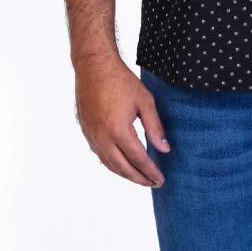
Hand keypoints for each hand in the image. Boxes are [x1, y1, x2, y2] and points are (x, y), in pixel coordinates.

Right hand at [72, 53, 170, 187]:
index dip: (151, 171)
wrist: (93, 67)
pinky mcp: (86, 132)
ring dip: (126, 174)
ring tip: (140, 177)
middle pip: (123, 168)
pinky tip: (122, 164)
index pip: (138, 159)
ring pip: (110, 165)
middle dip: (140, 178)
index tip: (160, 179)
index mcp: (119, 131)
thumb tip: (164, 149)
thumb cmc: (120, 80)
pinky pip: (101, 156)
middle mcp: (103, 138)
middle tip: (153, 183)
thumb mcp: (145, 101)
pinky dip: (113, 165)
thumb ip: (155, 127)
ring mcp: (92, 137)